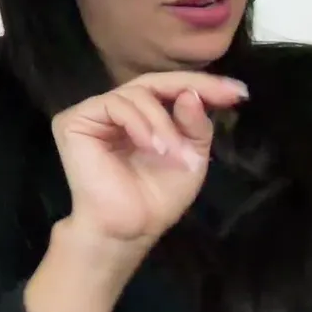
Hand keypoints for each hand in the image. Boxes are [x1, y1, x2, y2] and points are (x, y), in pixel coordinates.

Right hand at [51, 72, 248, 250]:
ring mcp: (92, 114)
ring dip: (162, 122)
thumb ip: (195, 124)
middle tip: (222, 98)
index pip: (166, 89)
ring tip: (171, 152)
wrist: (129, 229)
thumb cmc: (156, 199)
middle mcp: (114, 110)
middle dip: (190, 88)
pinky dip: (139, 123)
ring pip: (134, 93)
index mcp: (139, 117)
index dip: (201, 84)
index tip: (238, 92)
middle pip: (151, 82)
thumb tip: (190, 93)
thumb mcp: (191, 157)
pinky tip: (151, 146)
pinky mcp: (74, 121)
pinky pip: (114, 104)